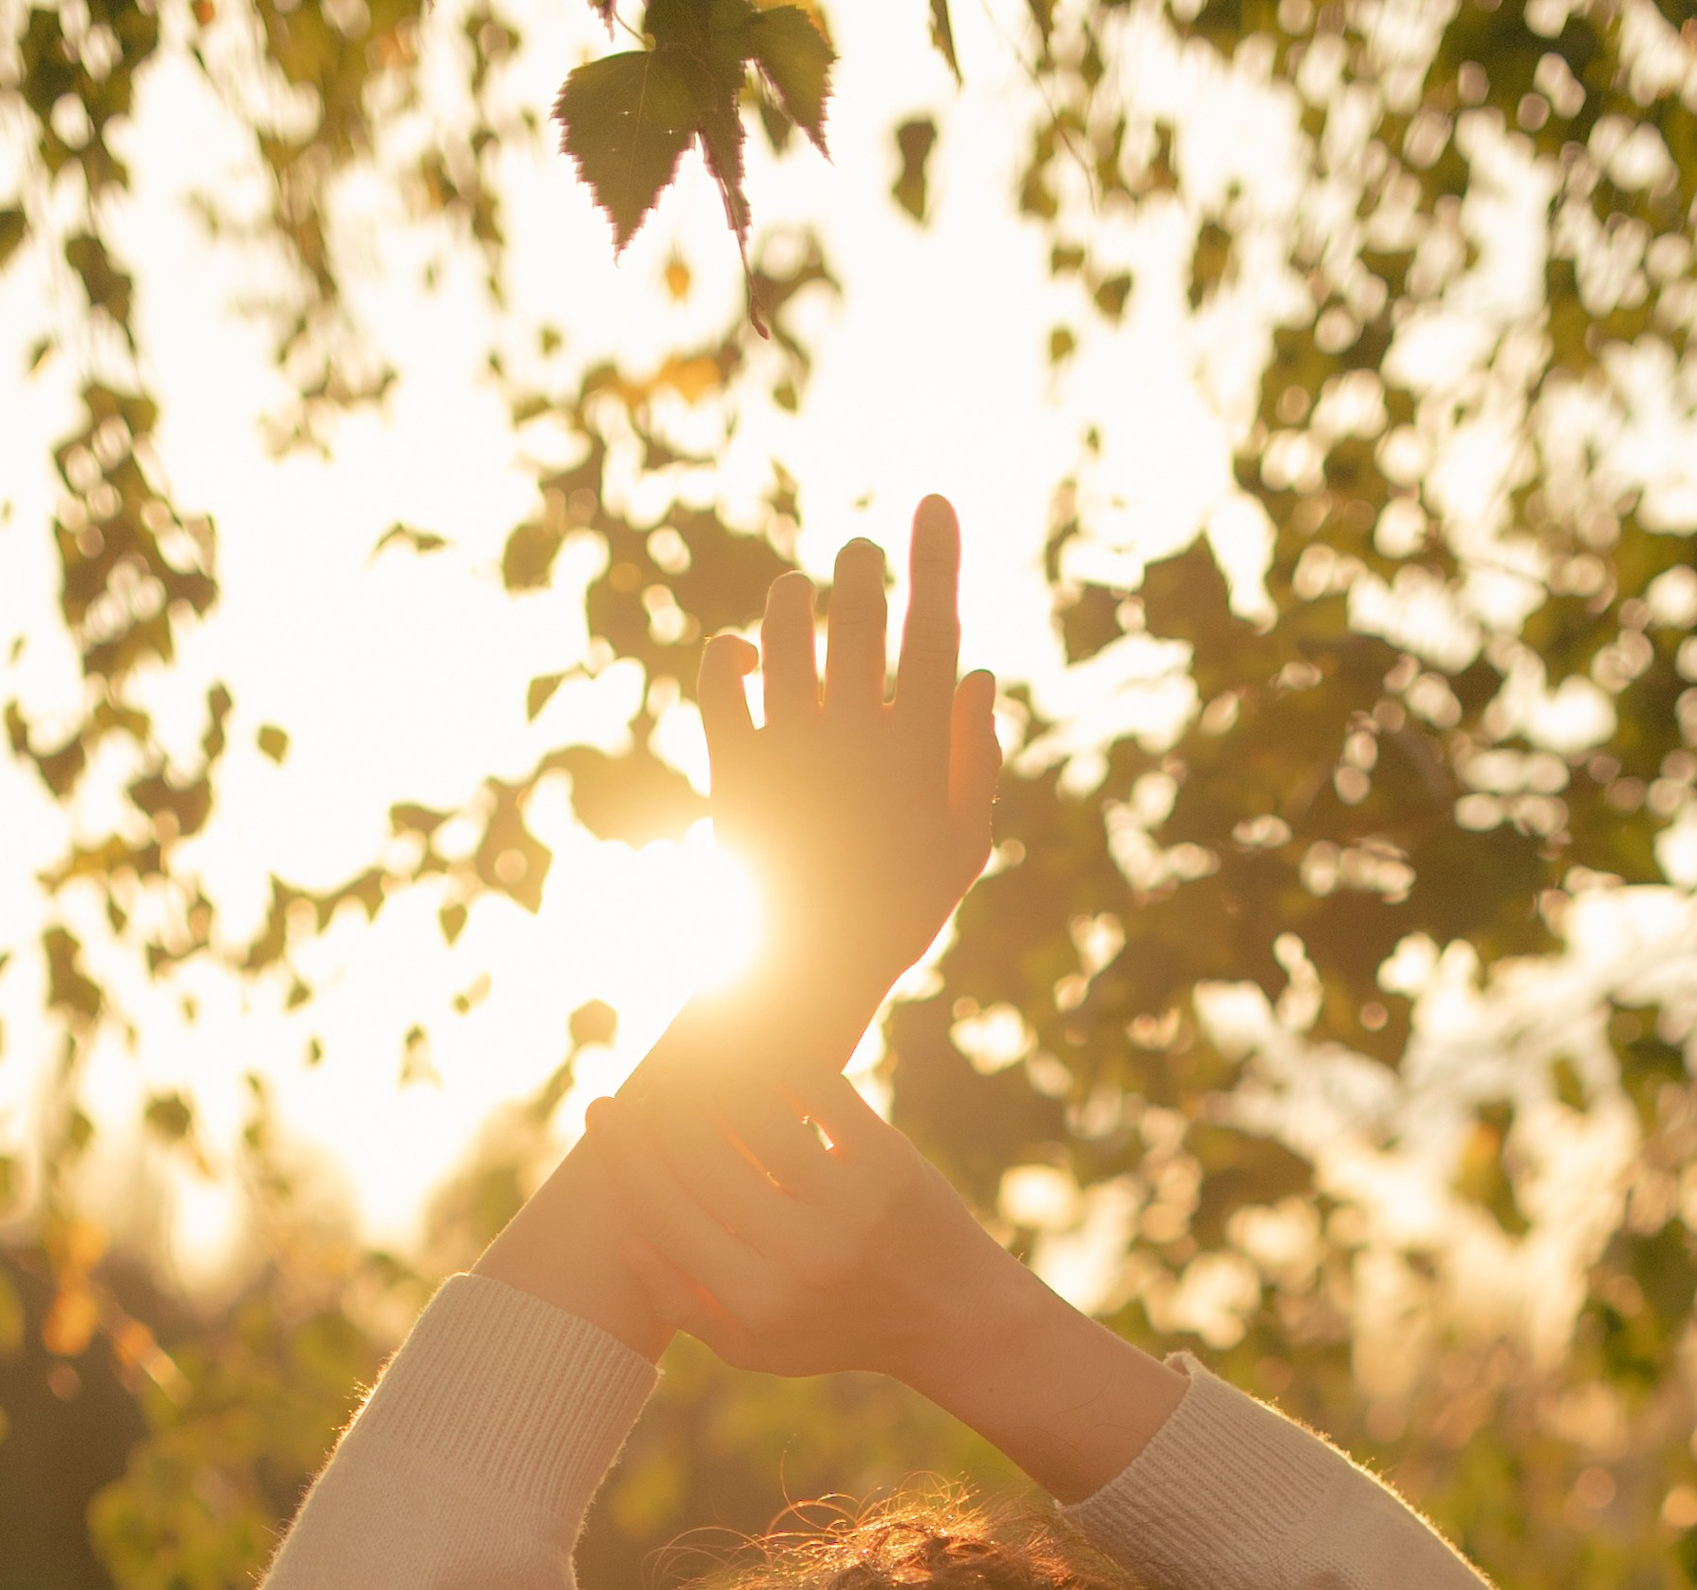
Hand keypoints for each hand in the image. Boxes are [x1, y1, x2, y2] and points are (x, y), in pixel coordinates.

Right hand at [588, 1067, 1011, 1390]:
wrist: (953, 1317)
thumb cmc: (839, 1328)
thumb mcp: (757, 1347)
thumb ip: (686, 1308)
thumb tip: (627, 1239)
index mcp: (755, 1301)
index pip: (665, 1215)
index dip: (625, 1155)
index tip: (604, 1111)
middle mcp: (800, 1256)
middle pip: (701, 1160)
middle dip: (663, 1110)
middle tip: (652, 1082)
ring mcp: (848, 1206)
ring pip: (755, 1117)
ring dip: (714, 1076)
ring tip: (697, 1059)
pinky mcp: (889, 1162)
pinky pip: (820, 1092)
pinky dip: (783, 1063)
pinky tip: (760, 1053)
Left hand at [698, 496, 999, 1055]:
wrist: (803, 978)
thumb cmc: (898, 912)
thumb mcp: (961, 848)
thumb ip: (975, 760)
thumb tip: (975, 673)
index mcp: (918, 750)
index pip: (932, 628)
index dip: (936, 557)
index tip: (934, 503)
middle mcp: (852, 735)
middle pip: (857, 612)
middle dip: (861, 568)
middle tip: (861, 559)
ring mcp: (789, 748)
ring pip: (785, 630)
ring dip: (793, 600)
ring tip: (800, 600)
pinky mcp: (732, 766)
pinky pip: (720, 680)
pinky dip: (730, 655)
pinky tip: (746, 659)